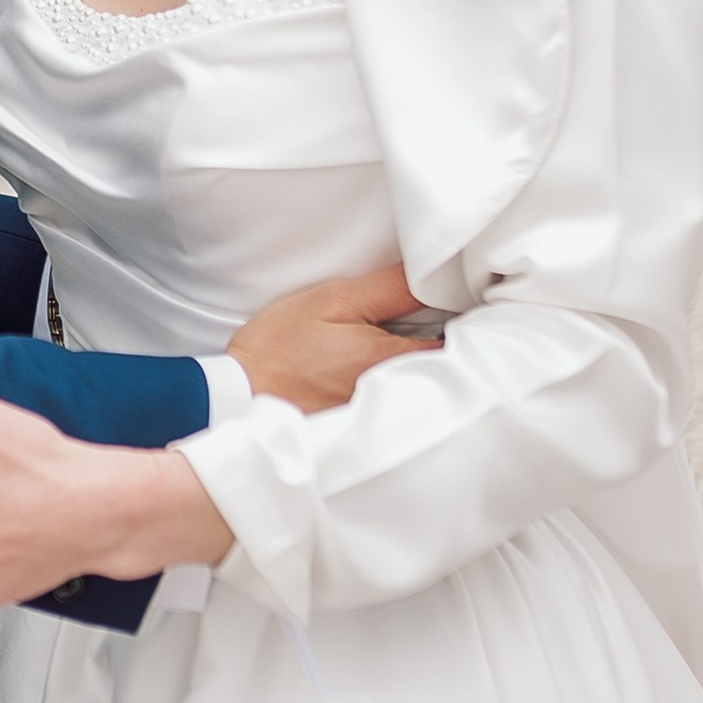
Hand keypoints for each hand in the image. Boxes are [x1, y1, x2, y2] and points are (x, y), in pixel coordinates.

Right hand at [228, 266, 439, 411]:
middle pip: (443, 367)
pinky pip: (398, 403)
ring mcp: (379, 413)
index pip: (454, 341)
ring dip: (427, 366)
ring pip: (422, 385)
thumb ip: (388, 289)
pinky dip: (402, 386)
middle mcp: (394, 393)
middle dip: (451, 345)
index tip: (459, 304)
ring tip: (417, 339)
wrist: (238, 397)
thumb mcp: (332, 301)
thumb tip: (433, 276)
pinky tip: (387, 372)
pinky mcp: (362, 425)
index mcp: (392, 359)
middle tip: (443, 318)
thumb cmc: (279, 350)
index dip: (463, 320)